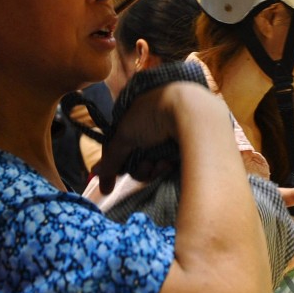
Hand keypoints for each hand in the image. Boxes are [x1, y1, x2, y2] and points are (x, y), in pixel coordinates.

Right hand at [96, 82, 222, 192]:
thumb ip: (111, 157)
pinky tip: (170, 163)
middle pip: (138, 159)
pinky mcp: (187, 148)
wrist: (193, 112)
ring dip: (153, 168)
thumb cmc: (154, 115)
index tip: (115, 178)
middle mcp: (155, 125)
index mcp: (139, 114)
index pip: (123, 145)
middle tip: (145, 165)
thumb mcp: (125, 134)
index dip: (119, 162)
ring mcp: (172, 136)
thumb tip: (100, 179)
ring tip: (161, 163)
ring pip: (154, 165)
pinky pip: (170, 165)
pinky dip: (167, 167)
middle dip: (139, 167)